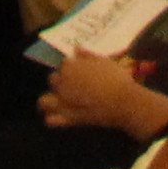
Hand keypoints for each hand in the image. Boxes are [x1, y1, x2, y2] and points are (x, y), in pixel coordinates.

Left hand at [39, 53, 167, 137]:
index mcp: (70, 67)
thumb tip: (76, 48)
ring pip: (44, 101)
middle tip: (74, 84)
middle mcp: (62, 84)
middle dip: (60, 81)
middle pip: (53, 79)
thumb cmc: (115, 78)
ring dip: (48, 100)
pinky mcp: (69, 118)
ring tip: (57, 101)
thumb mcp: (103, 61)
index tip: (81, 70)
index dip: (72, 67)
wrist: (123, 101)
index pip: (64, 64)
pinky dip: (52, 119)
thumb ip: (86, 54)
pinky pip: (52, 120)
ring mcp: (63, 102)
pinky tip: (56, 117)